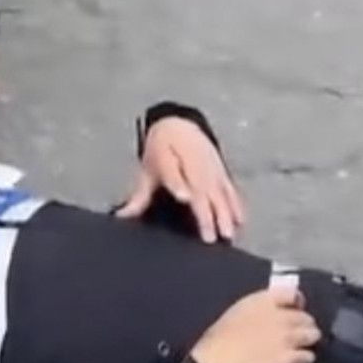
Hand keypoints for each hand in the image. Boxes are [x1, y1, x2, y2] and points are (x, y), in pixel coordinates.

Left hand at [117, 117, 244, 242]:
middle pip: (202, 190)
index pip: (173, 173)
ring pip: (219, 192)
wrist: (179, 125)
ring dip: (225, 214)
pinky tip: (240, 222)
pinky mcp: (222, 171)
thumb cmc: (161, 151)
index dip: (179, 185)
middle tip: (210, 237)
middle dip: (207, 213)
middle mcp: (193, 164)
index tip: (185, 198)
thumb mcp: (146, 171)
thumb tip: (122, 216)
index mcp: (169, 159)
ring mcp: (210, 168)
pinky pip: (230, 190)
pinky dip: (236, 205)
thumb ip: (139, 197)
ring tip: (228, 234)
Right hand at [190, 287, 319, 362]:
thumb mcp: (235, 316)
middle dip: (303, 325)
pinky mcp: (290, 359)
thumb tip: (267, 318)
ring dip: (307, 341)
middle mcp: (278, 316)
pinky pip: (308, 356)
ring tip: (299, 349)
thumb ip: (256, 313)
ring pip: (311, 335)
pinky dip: (304, 360)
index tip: (296, 309)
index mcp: (261, 302)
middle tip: (297, 335)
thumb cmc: (217, 346)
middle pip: (305, 317)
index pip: (292, 294)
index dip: (297, 303)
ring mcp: (287, 338)